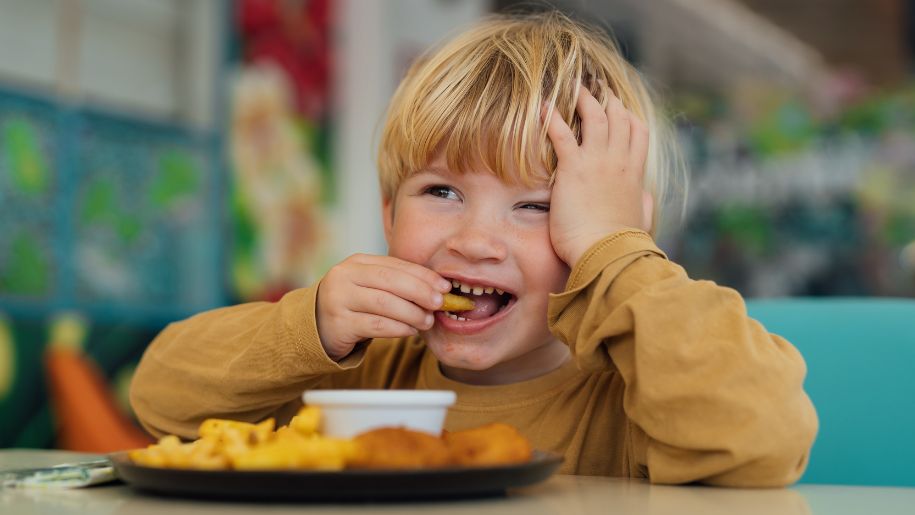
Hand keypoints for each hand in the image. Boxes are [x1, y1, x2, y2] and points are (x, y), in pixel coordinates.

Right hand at [316, 254, 451, 359]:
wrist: (315, 326)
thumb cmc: (353, 305)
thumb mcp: (370, 286)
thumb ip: (396, 284)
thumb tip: (437, 291)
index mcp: (357, 262)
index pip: (396, 265)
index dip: (423, 275)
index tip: (445, 286)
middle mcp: (345, 276)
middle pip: (391, 281)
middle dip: (420, 292)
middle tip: (440, 303)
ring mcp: (339, 299)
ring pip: (384, 303)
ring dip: (412, 313)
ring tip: (427, 321)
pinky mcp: (338, 323)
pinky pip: (375, 325)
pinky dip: (398, 328)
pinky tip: (410, 330)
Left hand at [544, 84, 652, 266]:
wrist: (606, 253)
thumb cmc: (620, 245)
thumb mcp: (640, 221)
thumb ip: (643, 205)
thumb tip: (645, 198)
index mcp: (634, 174)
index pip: (637, 133)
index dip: (628, 116)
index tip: (620, 108)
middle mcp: (618, 162)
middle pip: (618, 118)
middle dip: (608, 99)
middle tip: (596, 88)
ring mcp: (596, 162)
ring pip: (595, 117)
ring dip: (585, 99)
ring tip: (575, 87)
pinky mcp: (573, 169)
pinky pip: (562, 134)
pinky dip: (552, 117)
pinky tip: (543, 106)